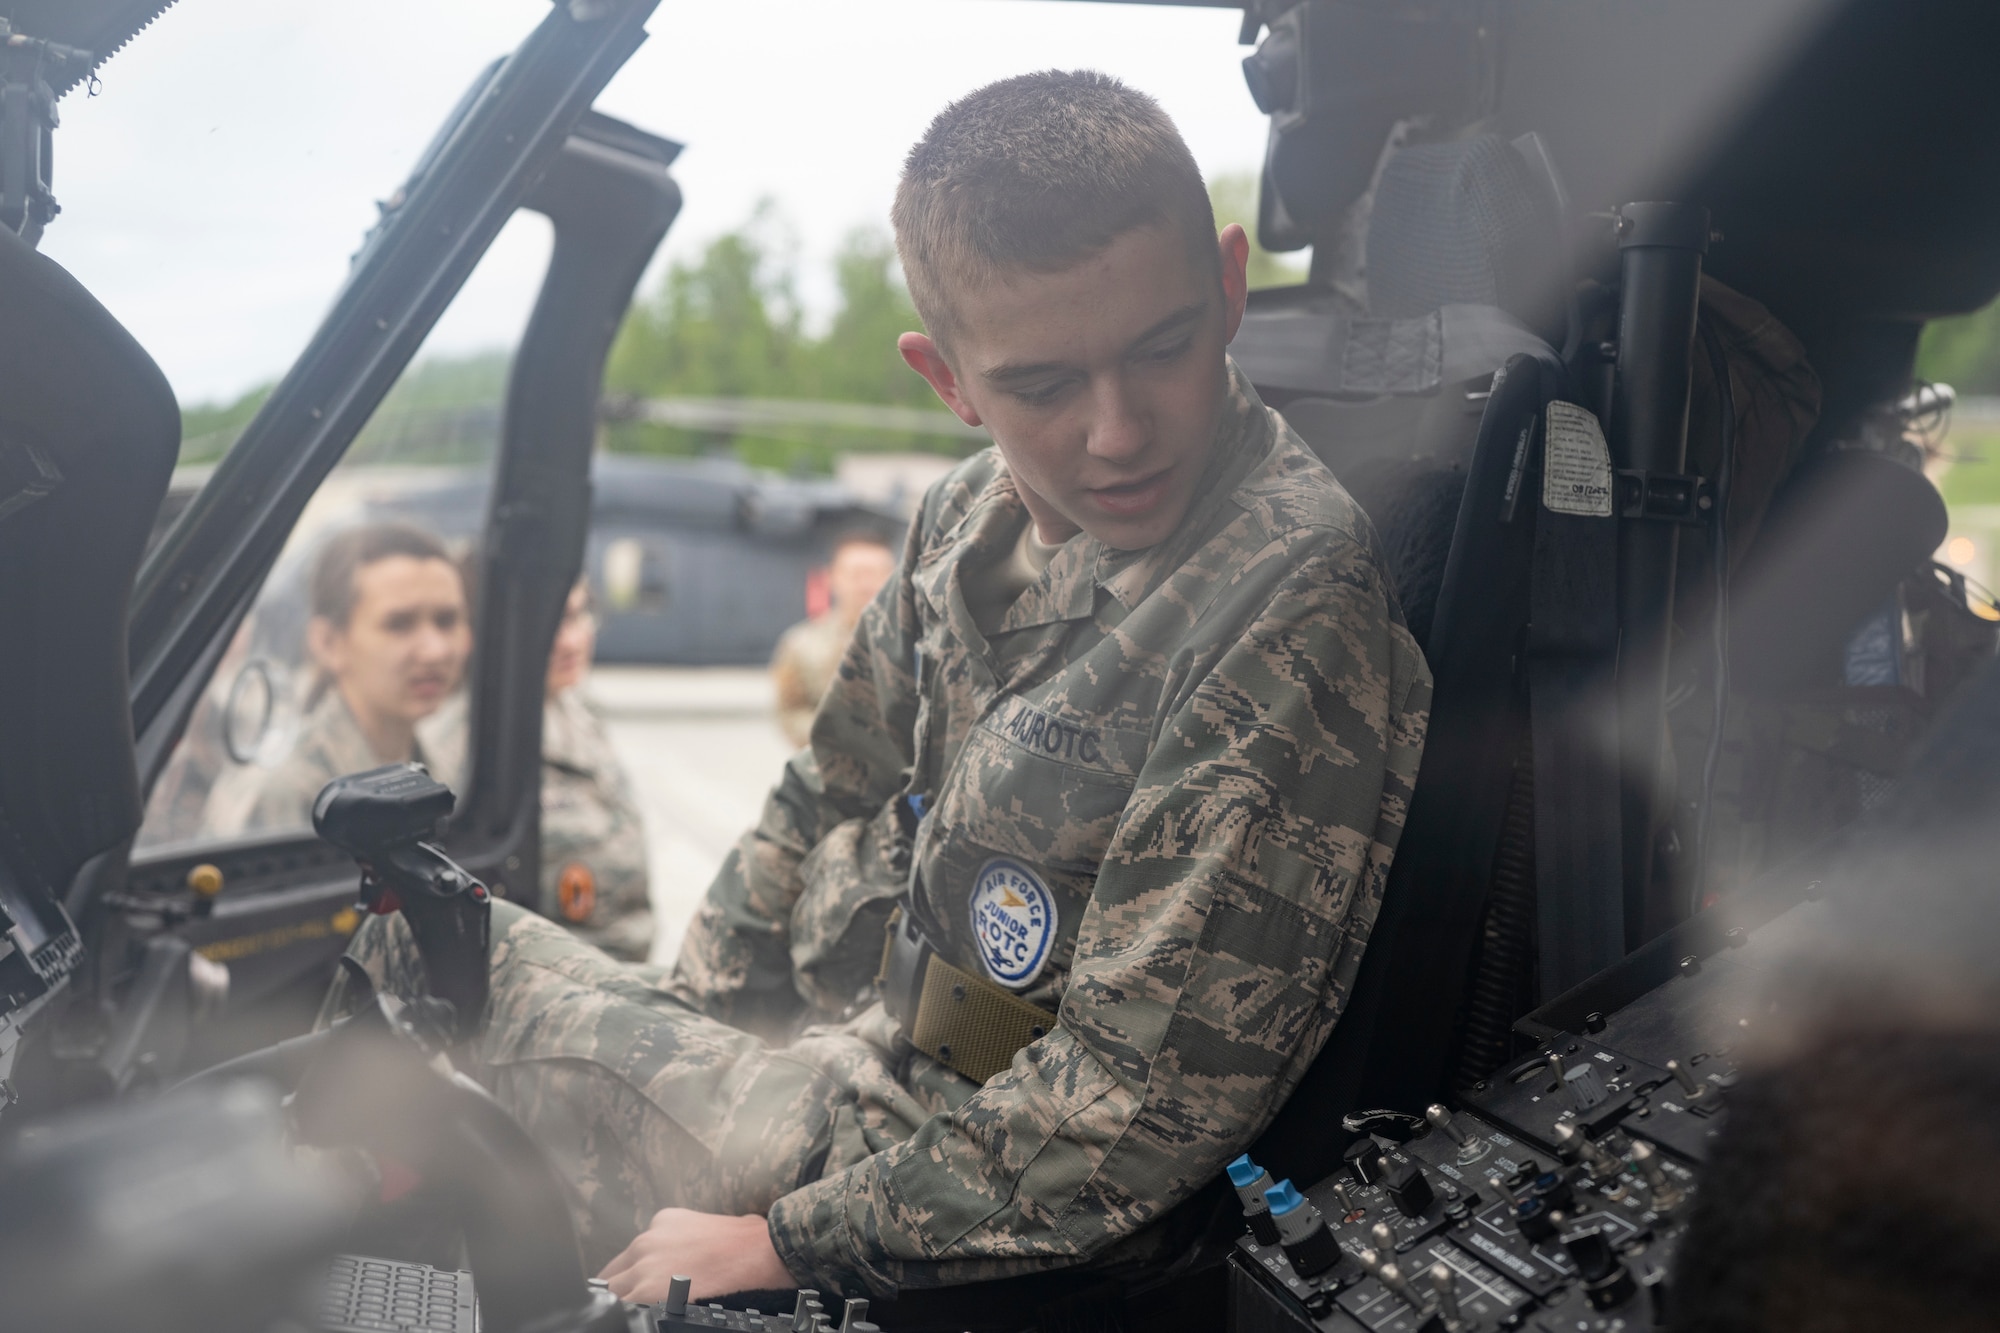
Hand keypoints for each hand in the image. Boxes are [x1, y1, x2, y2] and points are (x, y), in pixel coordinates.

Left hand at [598, 1208, 794, 1303]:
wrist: (766, 1251)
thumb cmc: (751, 1243)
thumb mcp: (715, 1228)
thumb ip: (692, 1242)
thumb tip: (698, 1264)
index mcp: (664, 1222)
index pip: (633, 1256)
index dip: (634, 1277)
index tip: (639, 1291)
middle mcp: (647, 1241)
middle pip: (615, 1274)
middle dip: (623, 1292)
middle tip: (637, 1307)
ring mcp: (643, 1266)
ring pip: (614, 1293)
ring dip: (625, 1305)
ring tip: (639, 1314)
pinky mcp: (645, 1291)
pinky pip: (622, 1309)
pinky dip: (630, 1316)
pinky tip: (642, 1321)